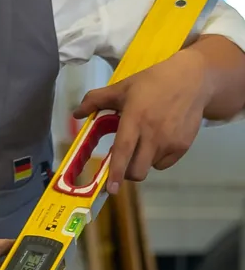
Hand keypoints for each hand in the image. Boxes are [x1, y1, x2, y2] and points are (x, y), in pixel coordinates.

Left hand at [73, 48, 211, 192]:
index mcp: (135, 118)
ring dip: (141, 161)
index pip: (123, 150)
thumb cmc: (153, 83)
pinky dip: (156, 158)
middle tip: (122, 159)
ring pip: (150, 167)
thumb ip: (96, 100)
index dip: (115, 171)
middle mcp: (153, 134)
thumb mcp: (122, 87)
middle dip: (125, 172)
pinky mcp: (183, 147)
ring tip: (142, 141)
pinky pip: (164, 163)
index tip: (110, 189)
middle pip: (137, 170)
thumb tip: (76, 113)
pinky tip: (157, 140)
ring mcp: (170, 142)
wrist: (191, 81)